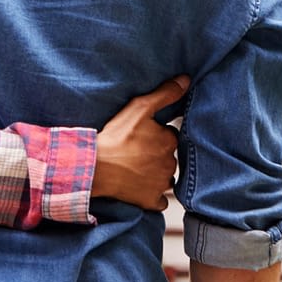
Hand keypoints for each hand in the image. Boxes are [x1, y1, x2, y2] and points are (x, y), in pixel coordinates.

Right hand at [92, 75, 188, 210]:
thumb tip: (186, 80)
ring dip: (156, 174)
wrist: (95, 168)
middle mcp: (170, 164)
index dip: (157, 135)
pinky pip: (159, 200)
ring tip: (136, 168)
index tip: (143, 136)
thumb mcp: (139, 108)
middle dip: (157, 154)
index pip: (170, 136)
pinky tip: (140, 187)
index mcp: (169, 141)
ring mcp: (161, 184)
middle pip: (168, 157)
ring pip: (165, 177)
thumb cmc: (116, 137)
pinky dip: (153, 195)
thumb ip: (165, 94)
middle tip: (137, 151)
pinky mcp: (151, 201)